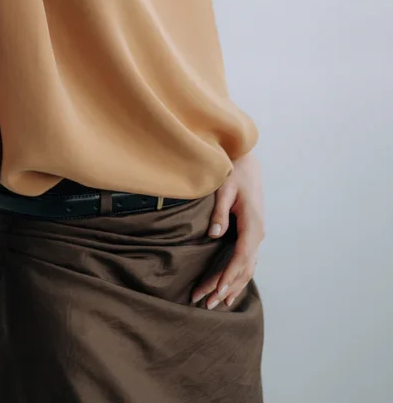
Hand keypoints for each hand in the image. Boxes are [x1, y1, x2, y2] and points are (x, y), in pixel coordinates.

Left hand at [190, 151, 264, 308]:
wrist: (246, 161)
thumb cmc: (234, 172)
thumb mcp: (225, 189)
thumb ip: (220, 212)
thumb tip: (215, 234)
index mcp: (253, 225)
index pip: (241, 257)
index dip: (229, 276)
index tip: (217, 291)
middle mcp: (258, 234)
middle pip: (244, 268)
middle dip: (226, 287)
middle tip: (207, 304)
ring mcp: (257, 235)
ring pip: (247, 268)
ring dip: (232, 286)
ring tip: (216, 303)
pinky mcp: (251, 233)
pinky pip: (246, 261)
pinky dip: (238, 276)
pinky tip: (229, 290)